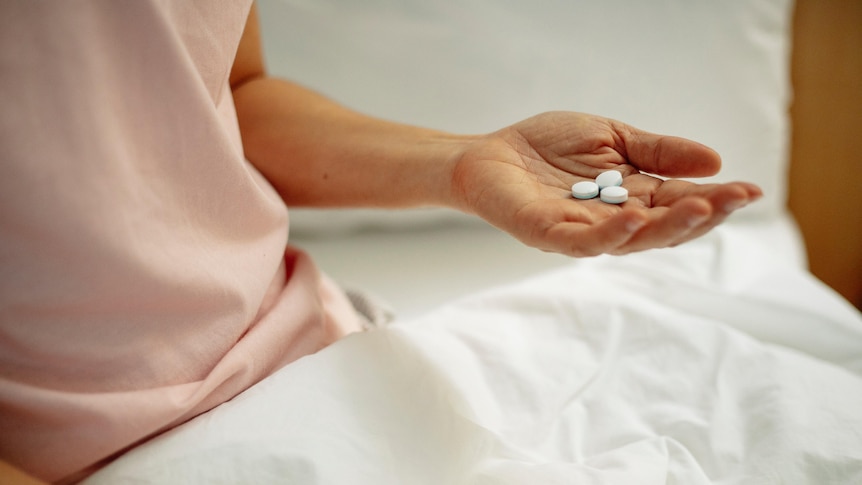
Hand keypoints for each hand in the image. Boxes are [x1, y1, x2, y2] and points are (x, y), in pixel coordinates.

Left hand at [450, 111, 761, 256]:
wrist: (490, 153)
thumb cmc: (547, 147)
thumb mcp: (613, 139)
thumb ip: (657, 151)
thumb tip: (714, 160)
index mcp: (632, 198)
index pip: (679, 203)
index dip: (714, 199)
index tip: (750, 189)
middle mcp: (612, 221)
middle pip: (664, 228)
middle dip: (702, 215)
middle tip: (735, 199)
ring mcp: (582, 231)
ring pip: (631, 240)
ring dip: (667, 227)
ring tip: (700, 208)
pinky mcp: (549, 234)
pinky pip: (584, 242)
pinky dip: (610, 233)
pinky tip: (634, 217)